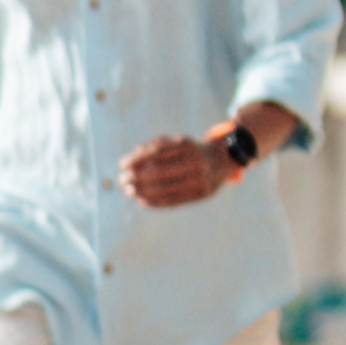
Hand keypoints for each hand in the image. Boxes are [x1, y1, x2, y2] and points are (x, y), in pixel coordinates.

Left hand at [116, 127, 239, 209]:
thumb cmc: (190, 150)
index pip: (156, 153)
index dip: (136, 159)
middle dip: (137, 177)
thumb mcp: (176, 142)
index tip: (122, 164)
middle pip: (159, 172)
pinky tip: (142, 201)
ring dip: (143, 191)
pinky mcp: (201, 193)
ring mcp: (200, 179)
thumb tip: (130, 159)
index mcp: (186, 145)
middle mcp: (195, 162)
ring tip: (129, 191)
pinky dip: (155, 202)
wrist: (223, 160)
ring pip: (165, 188)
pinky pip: (174, 200)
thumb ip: (155, 146)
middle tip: (122, 180)